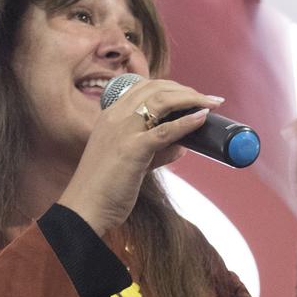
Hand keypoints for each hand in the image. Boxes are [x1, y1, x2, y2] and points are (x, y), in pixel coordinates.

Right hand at [57, 78, 220, 234]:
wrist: (84, 209)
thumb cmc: (104, 188)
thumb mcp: (129, 162)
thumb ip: (155, 152)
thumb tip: (182, 147)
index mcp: (110, 115)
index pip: (144, 88)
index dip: (171, 87)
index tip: (192, 95)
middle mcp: (115, 117)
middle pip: (156, 89)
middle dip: (186, 90)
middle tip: (208, 99)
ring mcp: (123, 131)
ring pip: (162, 101)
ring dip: (192, 99)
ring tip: (212, 104)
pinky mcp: (132, 149)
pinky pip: (165, 130)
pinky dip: (187, 123)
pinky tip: (202, 118)